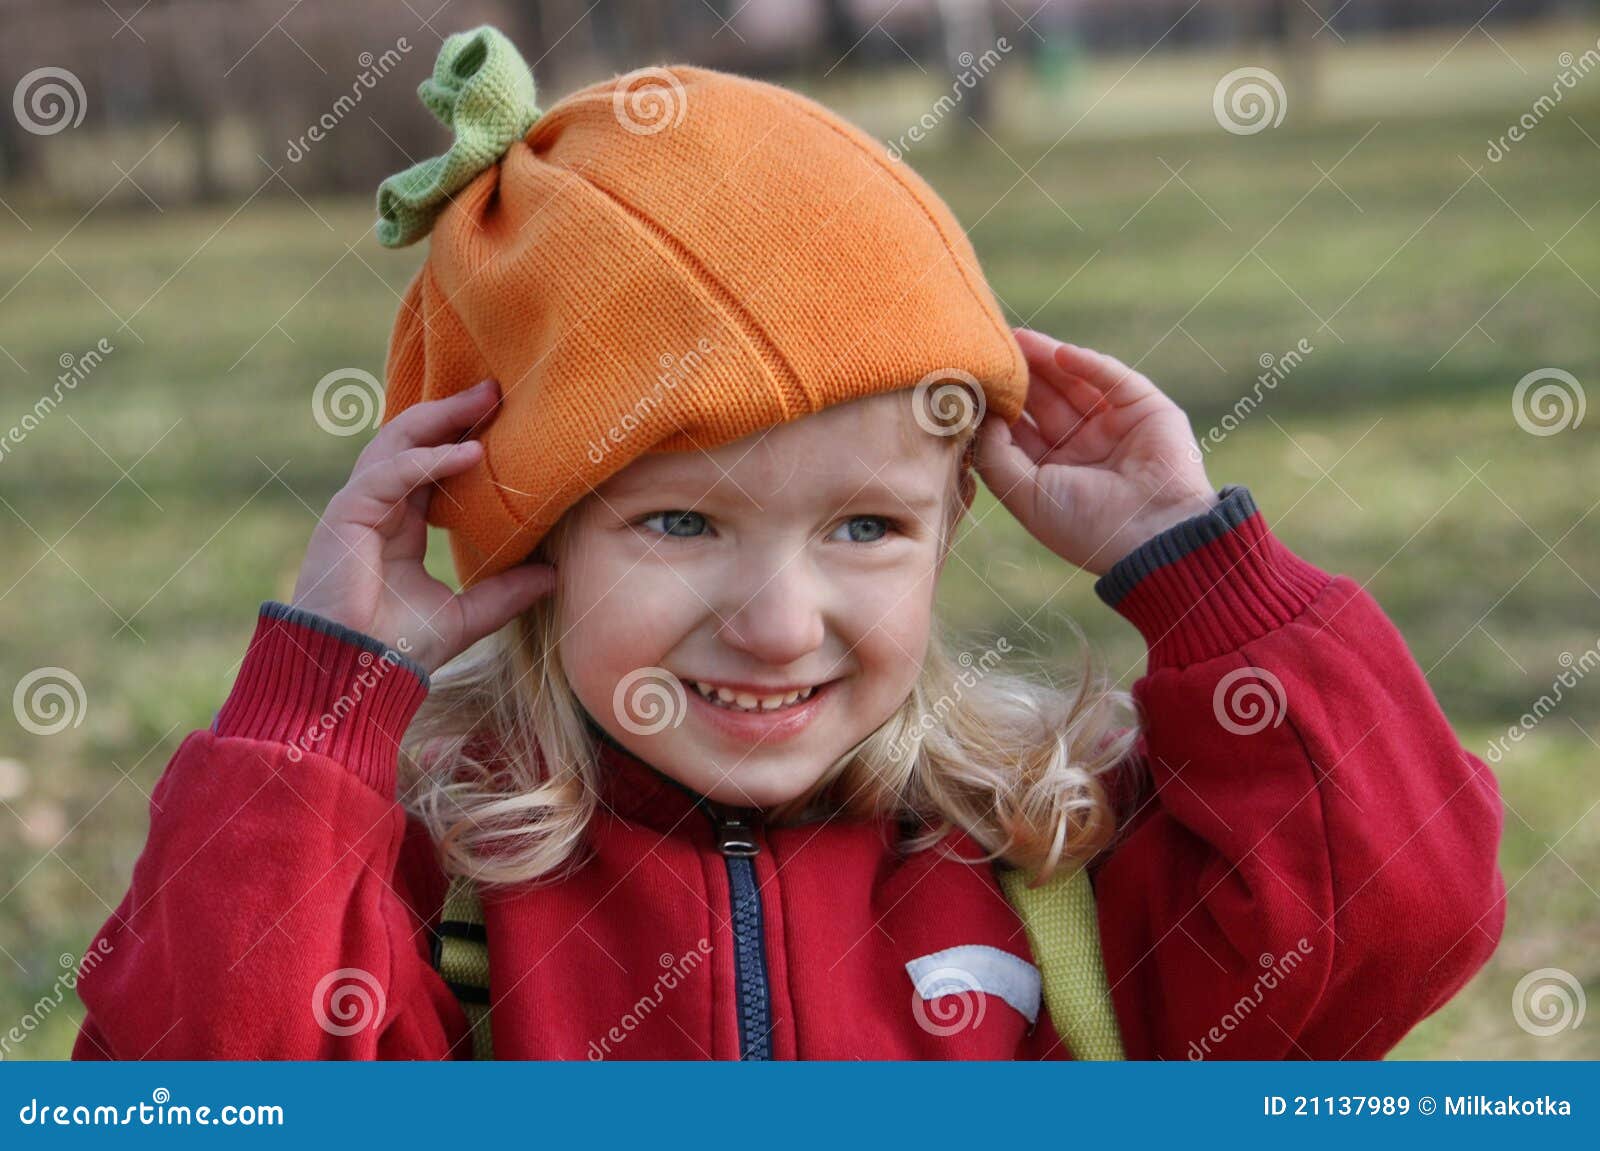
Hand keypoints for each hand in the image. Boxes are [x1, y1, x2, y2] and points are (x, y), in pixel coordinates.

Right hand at [291, 378, 557, 672]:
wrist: (352, 676)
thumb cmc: (396, 650)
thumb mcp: (465, 616)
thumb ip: (505, 594)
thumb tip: (555, 575)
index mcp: (399, 526)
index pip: (429, 465)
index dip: (462, 437)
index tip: (503, 418)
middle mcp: (376, 509)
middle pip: (411, 440)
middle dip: (452, 412)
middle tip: (495, 389)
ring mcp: (357, 508)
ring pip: (396, 443)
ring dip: (441, 419)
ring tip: (485, 401)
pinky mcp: (347, 516)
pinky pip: (390, 473)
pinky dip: (428, 460)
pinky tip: (468, 454)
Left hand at [974, 329, 1217, 576]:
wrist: (1154, 536)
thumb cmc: (1086, 526)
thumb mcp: (1026, 496)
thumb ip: (995, 457)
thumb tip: (981, 417)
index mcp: (1056, 473)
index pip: (1021, 430)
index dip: (998, 407)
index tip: (971, 383)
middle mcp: (1084, 448)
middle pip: (1045, 401)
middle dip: (1020, 376)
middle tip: (992, 348)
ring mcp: (1114, 426)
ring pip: (1075, 383)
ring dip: (1047, 361)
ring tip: (1018, 340)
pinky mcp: (1145, 409)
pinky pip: (1112, 378)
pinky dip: (1087, 364)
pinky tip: (1058, 353)